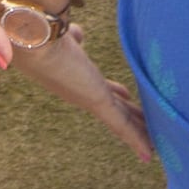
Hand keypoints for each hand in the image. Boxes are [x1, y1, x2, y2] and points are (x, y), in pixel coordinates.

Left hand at [22, 26, 156, 167]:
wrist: (34, 39)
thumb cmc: (45, 35)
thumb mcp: (65, 36)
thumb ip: (73, 36)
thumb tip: (76, 33)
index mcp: (78, 78)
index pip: (104, 90)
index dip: (117, 94)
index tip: (127, 96)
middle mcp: (84, 93)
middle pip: (115, 109)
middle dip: (133, 119)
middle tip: (149, 131)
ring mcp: (90, 99)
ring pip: (121, 121)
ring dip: (139, 134)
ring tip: (154, 147)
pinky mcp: (96, 102)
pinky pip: (121, 126)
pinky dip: (136, 141)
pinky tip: (148, 155)